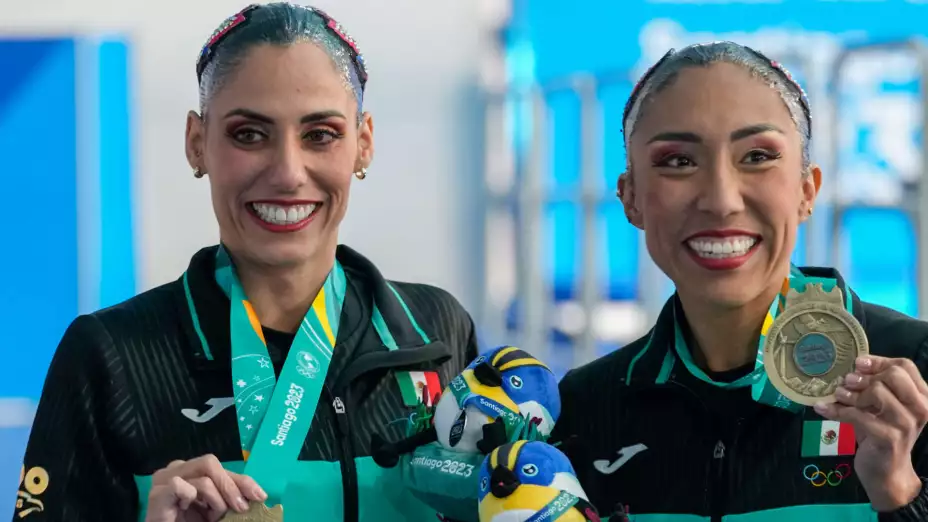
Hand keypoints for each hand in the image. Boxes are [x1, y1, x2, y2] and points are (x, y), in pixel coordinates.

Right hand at [144, 454, 266, 521]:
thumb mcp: (216, 509)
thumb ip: (231, 498)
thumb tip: (259, 495)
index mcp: (191, 470)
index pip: (220, 467)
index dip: (242, 480)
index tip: (260, 496)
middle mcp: (177, 469)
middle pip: (210, 463)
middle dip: (231, 487)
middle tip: (240, 509)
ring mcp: (164, 479)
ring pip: (202, 478)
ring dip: (215, 500)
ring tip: (212, 517)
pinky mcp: (157, 493)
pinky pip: (181, 486)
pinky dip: (191, 498)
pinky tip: (188, 509)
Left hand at [814, 356, 927, 511]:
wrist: (887, 472)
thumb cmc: (881, 434)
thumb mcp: (880, 407)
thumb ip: (873, 387)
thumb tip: (851, 368)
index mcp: (921, 396)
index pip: (905, 366)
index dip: (879, 361)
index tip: (857, 364)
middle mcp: (920, 408)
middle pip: (894, 375)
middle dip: (865, 377)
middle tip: (847, 382)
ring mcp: (906, 424)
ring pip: (877, 392)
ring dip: (850, 393)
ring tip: (838, 396)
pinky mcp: (889, 438)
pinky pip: (858, 416)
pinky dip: (836, 410)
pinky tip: (821, 408)